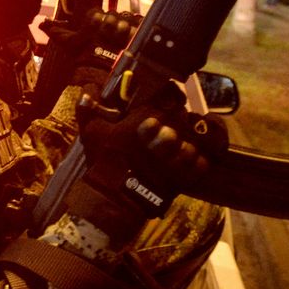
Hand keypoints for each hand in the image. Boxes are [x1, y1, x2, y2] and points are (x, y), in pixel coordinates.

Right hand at [79, 82, 227, 190]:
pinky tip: (184, 164)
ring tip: (176, 151)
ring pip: (193, 140)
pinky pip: (202, 162)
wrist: (113, 199)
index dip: (167, 106)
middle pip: (183, 119)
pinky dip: (196, 163)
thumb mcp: (91, 133)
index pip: (169, 101)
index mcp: (145, 120)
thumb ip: (88, 108)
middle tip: (167, 134)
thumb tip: (87, 89)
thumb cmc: (103, 163)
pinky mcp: (186, 175)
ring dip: (186, 144)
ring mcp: (178, 155)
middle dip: (176, 125)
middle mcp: (166, 134)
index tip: (160, 113)